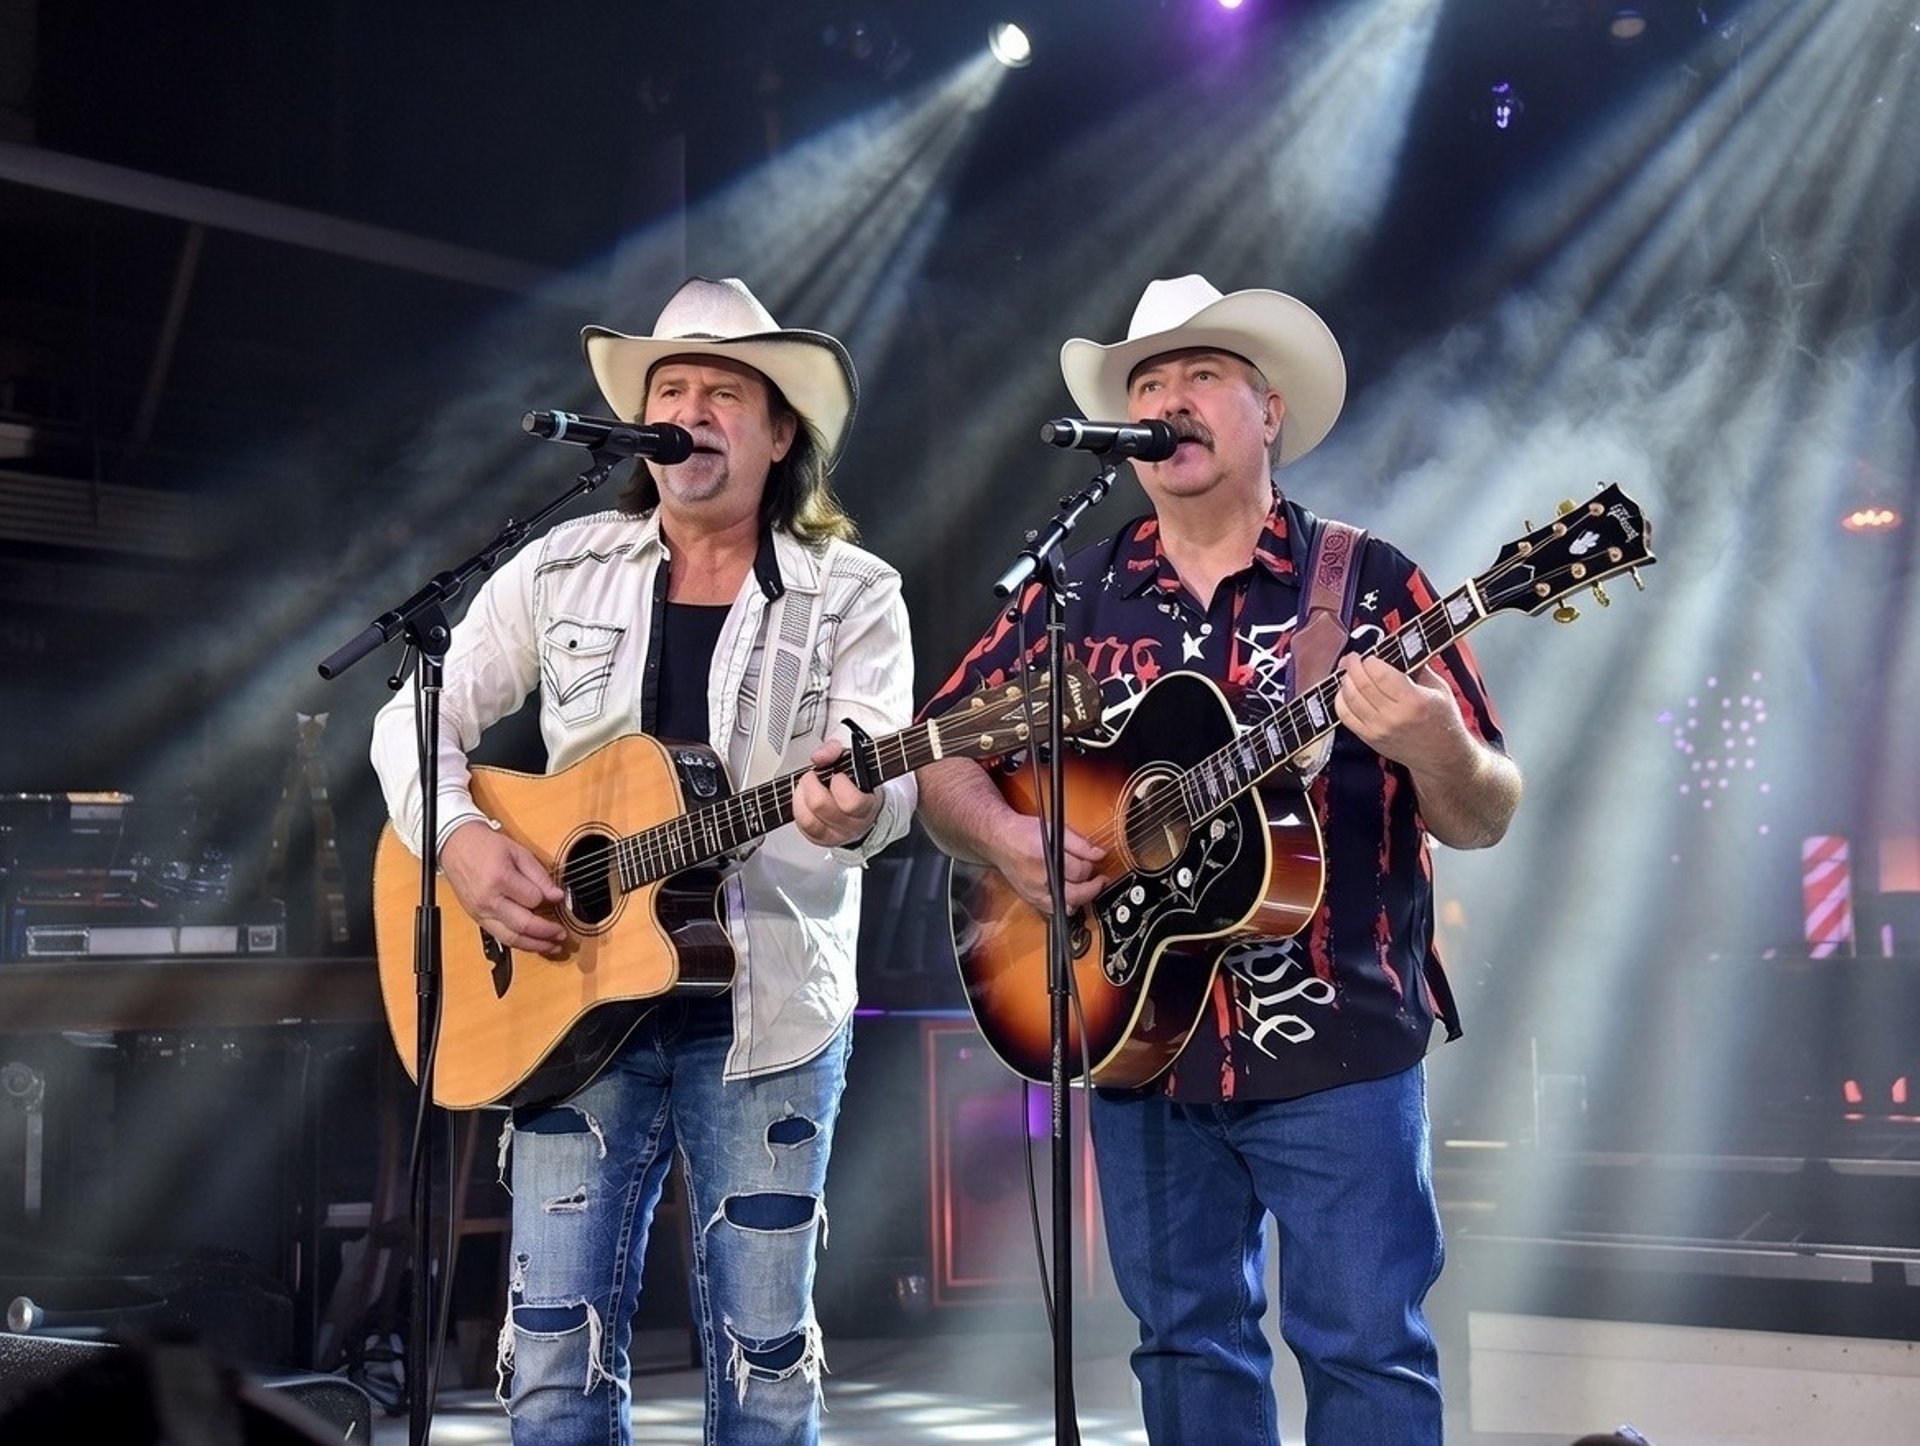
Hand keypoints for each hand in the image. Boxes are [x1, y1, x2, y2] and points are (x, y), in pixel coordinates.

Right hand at [438, 820, 568, 956]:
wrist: (456, 847)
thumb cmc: (486, 846)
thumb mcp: (518, 852)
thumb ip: (539, 875)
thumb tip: (556, 895)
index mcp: (499, 879)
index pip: (533, 899)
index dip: (549, 900)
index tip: (559, 899)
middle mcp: (488, 900)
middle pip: (522, 925)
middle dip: (546, 933)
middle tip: (562, 934)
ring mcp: (480, 913)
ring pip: (511, 938)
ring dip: (534, 946)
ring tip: (552, 946)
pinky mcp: (477, 919)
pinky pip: (500, 937)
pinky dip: (519, 943)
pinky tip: (533, 943)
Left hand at [793, 741, 883, 849]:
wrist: (862, 812)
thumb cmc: (857, 786)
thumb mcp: (852, 763)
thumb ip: (834, 752)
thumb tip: (819, 756)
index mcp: (867, 806)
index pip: (852, 802)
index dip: (839, 783)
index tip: (838, 775)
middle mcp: (852, 825)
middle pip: (821, 806)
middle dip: (812, 784)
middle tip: (813, 775)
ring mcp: (835, 835)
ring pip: (809, 820)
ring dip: (801, 797)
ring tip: (805, 786)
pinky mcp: (819, 840)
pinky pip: (802, 826)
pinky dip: (798, 808)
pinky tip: (802, 798)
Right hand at [986, 812, 1107, 913]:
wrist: (1000, 840)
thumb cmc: (1023, 833)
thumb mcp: (1055, 829)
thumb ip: (1080, 844)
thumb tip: (1100, 854)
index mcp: (1045, 860)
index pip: (1079, 872)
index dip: (1091, 866)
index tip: (1095, 860)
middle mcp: (1039, 881)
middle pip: (1076, 894)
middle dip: (1092, 887)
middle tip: (1100, 880)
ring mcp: (1034, 894)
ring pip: (1067, 906)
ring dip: (1080, 898)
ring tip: (1085, 886)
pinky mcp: (1031, 900)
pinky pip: (1054, 910)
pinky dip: (1065, 904)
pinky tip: (1068, 893)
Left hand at [1332, 653, 1470, 772]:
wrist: (1441, 756)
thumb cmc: (1443, 721)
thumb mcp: (1439, 689)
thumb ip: (1418, 667)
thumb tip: (1399, 647)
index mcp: (1414, 701)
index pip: (1380, 673)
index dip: (1370, 660)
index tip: (1370, 655)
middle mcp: (1393, 716)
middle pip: (1361, 684)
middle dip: (1353, 665)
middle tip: (1353, 658)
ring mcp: (1378, 729)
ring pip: (1349, 698)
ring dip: (1345, 681)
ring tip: (1349, 672)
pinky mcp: (1369, 738)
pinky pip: (1344, 716)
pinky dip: (1340, 700)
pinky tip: (1345, 692)